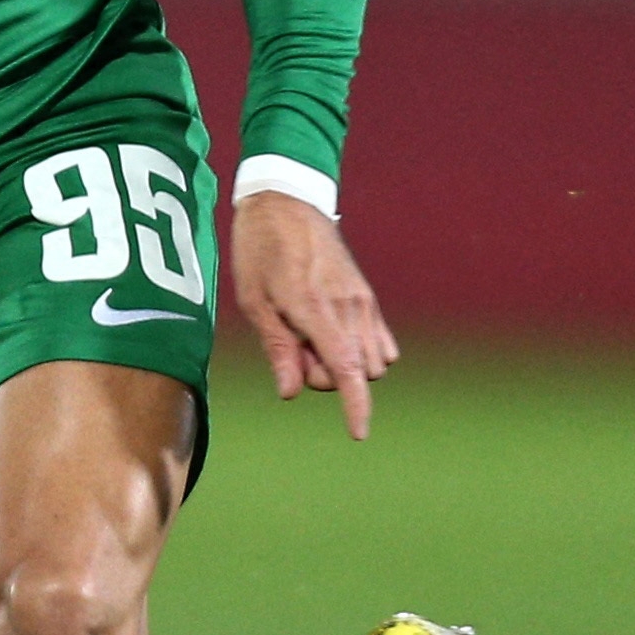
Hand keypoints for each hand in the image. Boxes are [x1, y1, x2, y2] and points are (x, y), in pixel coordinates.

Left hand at [228, 190, 399, 439]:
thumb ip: (277, 348)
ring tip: (307, 335)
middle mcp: (348, 307)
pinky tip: (331, 335)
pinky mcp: (367, 296)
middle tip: (291, 346)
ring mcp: (363, 301)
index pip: (346, 369)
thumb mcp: (253, 299)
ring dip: (343, 365)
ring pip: (370, 362)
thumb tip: (291, 393)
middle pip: (353, 373)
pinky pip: (380, 344)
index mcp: (315, 308)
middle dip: (325, 376)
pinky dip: (360, 352)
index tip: (358, 433)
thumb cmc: (259, 249)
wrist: (286, 201)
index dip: (355, 406)